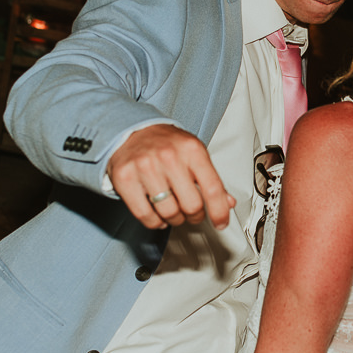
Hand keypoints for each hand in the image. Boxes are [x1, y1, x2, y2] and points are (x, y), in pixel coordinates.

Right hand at [109, 124, 233, 229]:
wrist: (132, 130)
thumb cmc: (165, 143)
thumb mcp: (194, 154)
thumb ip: (211, 179)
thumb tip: (227, 203)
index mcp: (191, 149)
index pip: (212, 188)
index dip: (219, 212)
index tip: (220, 222)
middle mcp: (169, 156)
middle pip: (191, 205)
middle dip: (195, 215)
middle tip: (192, 212)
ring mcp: (146, 167)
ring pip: (169, 212)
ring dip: (174, 219)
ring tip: (173, 210)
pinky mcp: (125, 178)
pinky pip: (145, 215)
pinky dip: (154, 221)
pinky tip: (157, 214)